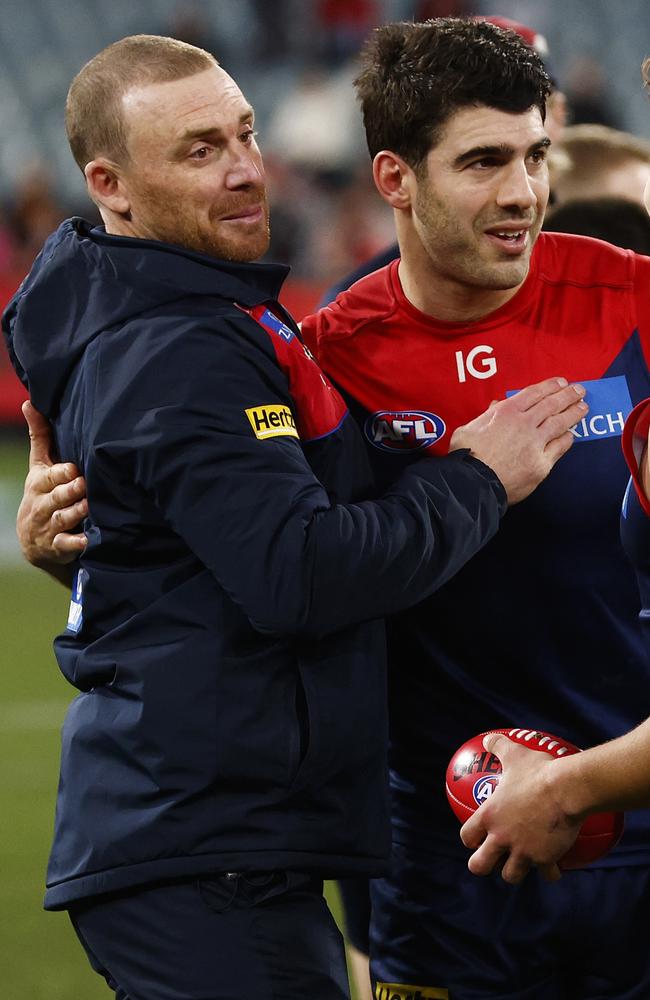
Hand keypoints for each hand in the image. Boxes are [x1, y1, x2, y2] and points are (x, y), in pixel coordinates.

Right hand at [17, 401, 87, 570]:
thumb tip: (31, 402)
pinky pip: (66, 545)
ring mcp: (49, 526)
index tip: (73, 469)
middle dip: (69, 492)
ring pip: (62, 519)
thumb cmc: (43, 492)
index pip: (50, 476)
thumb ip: (39, 436)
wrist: (33, 539)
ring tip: (88, 507)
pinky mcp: (58, 546)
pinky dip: (76, 543)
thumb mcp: (38, 466)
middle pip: (56, 497)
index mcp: (40, 483)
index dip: (61, 473)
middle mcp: (43, 504)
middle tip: (83, 485)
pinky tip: (87, 541)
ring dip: (75, 513)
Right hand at [450, 378, 586, 504]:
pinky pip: (560, 447)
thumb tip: (495, 406)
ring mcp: (535, 443)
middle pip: (552, 405)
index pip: (534, 393)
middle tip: (579, 391)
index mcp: (506, 412)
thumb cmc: (467, 456)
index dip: (551, 386)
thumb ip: (485, 416)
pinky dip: (567, 439)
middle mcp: (524, 424)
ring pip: (560, 423)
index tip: (562, 383)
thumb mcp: (469, 428)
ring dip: (574, 413)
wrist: (473, 483)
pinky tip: (571, 435)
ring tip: (582, 408)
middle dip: (568, 395)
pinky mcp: (542, 463)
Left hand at [460, 733, 583, 883]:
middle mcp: (501, 838)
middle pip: (480, 866)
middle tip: (491, 860)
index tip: (476, 837)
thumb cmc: (538, 770)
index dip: (469, 839)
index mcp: (489, 816)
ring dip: (516, 871)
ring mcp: (523, 851)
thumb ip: (499, 746)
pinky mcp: (545, 859)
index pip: (467, 836)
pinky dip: (549, 872)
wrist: (567, 789)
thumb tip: (489, 738)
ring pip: (511, 876)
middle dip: (482, 865)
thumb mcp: (515, 754)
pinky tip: (553, 868)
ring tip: (522, 864)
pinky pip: (546, 874)